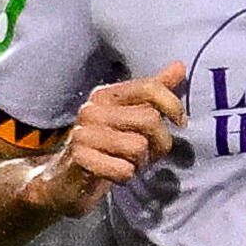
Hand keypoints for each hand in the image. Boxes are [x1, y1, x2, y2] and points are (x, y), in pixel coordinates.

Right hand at [39, 64, 184, 216]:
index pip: (149, 87)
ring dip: (141, 162)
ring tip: (128, 162)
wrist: (65, 179)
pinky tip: (114, 173)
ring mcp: (83, 133)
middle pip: (149, 118)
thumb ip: (154, 92)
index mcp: (105, 95)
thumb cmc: (107, 146)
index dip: (173, 105)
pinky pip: (123, 169)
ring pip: (138, 146)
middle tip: (149, 153)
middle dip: (159, 142)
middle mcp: (92, 109)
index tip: (180, 123)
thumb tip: (180, 66)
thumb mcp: (131, 116)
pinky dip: (126, 176)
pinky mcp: (79, 158)